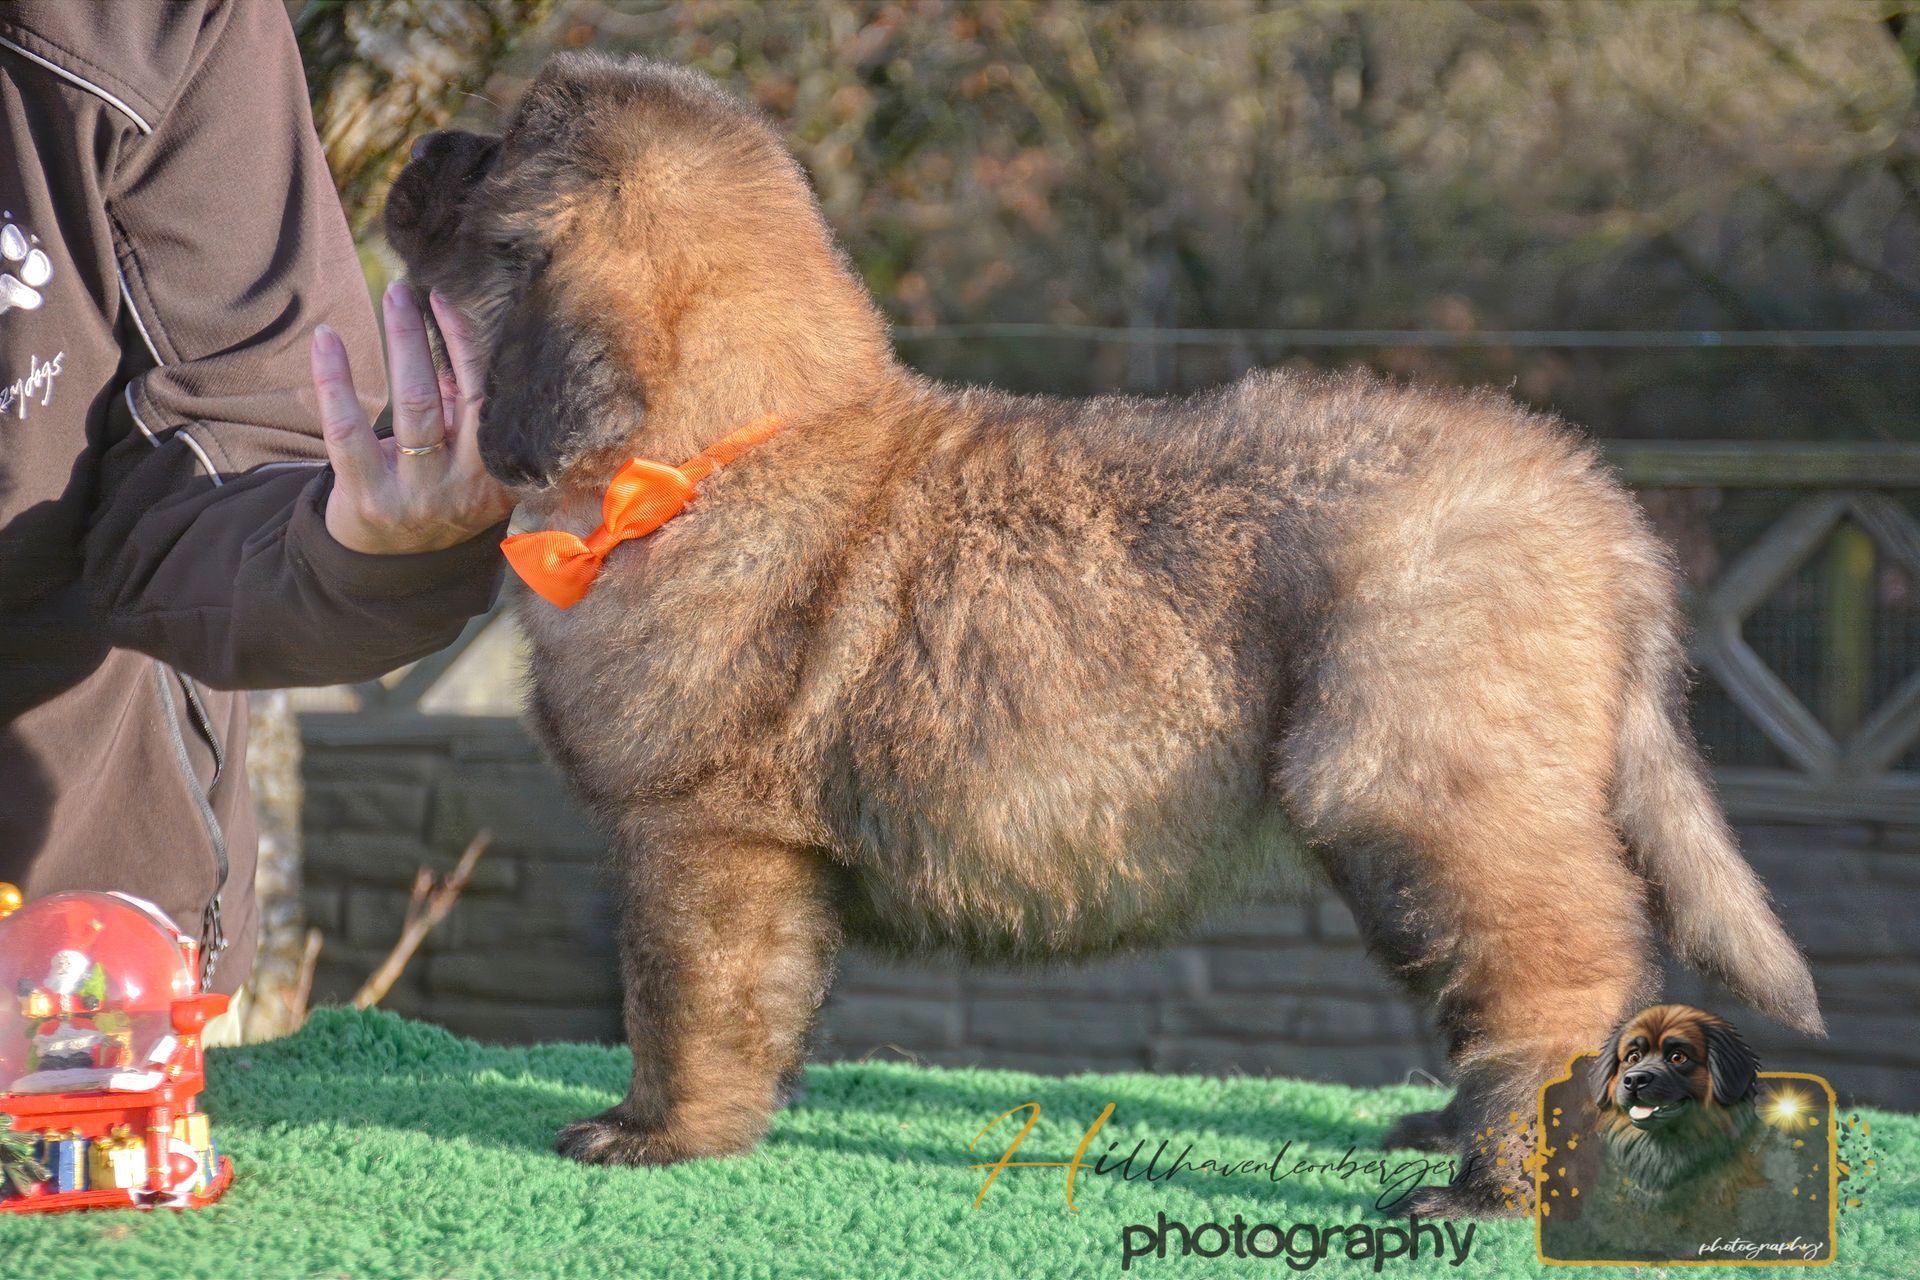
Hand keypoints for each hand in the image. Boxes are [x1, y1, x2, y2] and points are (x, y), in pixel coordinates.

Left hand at [310, 281, 514, 554]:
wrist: (396, 567)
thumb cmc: (437, 493)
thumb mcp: (467, 459)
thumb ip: (468, 409)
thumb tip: (452, 328)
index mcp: (498, 474)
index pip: (488, 398)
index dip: (468, 345)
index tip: (446, 299)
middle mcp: (463, 486)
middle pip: (452, 400)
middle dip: (427, 338)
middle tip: (406, 290)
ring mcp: (416, 497)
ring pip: (410, 408)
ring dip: (398, 344)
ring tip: (388, 300)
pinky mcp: (368, 500)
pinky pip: (347, 431)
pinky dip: (335, 381)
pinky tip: (327, 341)